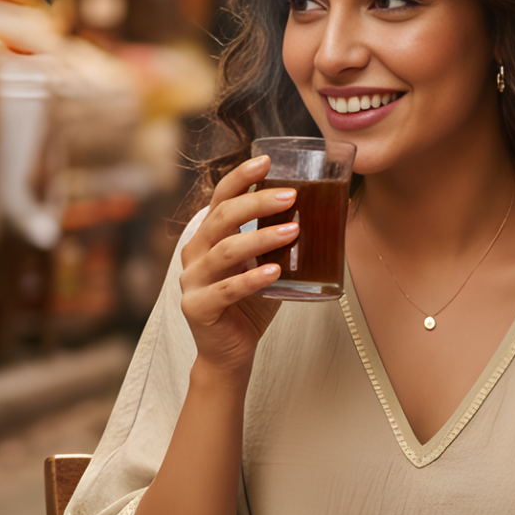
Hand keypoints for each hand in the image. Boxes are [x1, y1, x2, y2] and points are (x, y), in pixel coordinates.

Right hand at [178, 157, 297, 380]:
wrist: (230, 353)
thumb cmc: (250, 304)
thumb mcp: (263, 264)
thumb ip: (276, 240)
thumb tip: (322, 212)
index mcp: (208, 237)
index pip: (220, 198)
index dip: (240, 177)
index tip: (266, 161)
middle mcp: (194, 253)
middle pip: (222, 218)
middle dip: (257, 203)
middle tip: (291, 196)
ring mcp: (192, 280)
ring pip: (225, 251)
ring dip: (261, 238)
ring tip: (294, 231)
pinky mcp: (197, 308)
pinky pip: (226, 289)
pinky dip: (251, 278)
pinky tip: (274, 271)